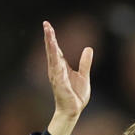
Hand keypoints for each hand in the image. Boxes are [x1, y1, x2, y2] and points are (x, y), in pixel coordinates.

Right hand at [42, 20, 93, 134]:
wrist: (74, 111)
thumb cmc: (76, 95)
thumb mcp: (84, 75)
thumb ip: (85, 62)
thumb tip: (88, 48)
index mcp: (61, 67)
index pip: (56, 50)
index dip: (52, 38)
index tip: (48, 26)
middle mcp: (56, 70)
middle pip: (52, 50)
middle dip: (49, 37)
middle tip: (46, 24)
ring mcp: (56, 76)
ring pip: (52, 57)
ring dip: (50, 45)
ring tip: (49, 33)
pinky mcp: (60, 84)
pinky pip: (57, 70)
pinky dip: (56, 61)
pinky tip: (55, 52)